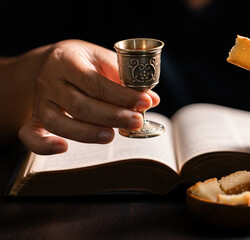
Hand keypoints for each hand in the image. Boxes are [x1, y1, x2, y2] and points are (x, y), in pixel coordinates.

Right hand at [19, 40, 159, 154]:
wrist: (52, 61)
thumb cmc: (84, 61)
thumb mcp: (102, 58)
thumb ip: (125, 78)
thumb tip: (152, 99)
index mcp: (66, 60)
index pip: (95, 83)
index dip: (121, 96)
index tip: (145, 103)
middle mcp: (49, 80)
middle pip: (79, 105)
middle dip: (111, 116)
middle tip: (136, 122)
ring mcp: (40, 100)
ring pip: (58, 122)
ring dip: (87, 132)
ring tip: (112, 137)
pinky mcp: (36, 116)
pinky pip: (30, 134)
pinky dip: (43, 145)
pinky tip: (63, 148)